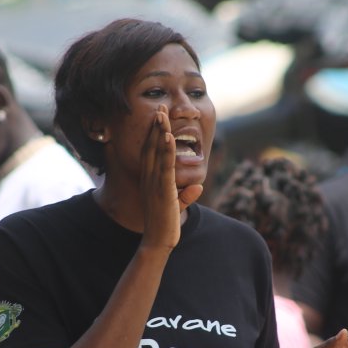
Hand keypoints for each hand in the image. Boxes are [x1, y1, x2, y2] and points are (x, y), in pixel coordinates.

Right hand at [140, 106, 201, 249]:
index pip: (151, 151)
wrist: (158, 241)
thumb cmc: (166, 224)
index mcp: (150, 179)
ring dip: (159, 131)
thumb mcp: (177, 206)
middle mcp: (149, 178)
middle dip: (156, 126)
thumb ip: (186, 195)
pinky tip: (167, 136)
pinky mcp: (163, 189)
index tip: (158, 117)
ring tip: (162, 113)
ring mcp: (154, 182)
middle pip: (151, 146)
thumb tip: (198, 187)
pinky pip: (164, 166)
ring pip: (156, 152)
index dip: (154, 133)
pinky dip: (166, 150)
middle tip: (160, 106)